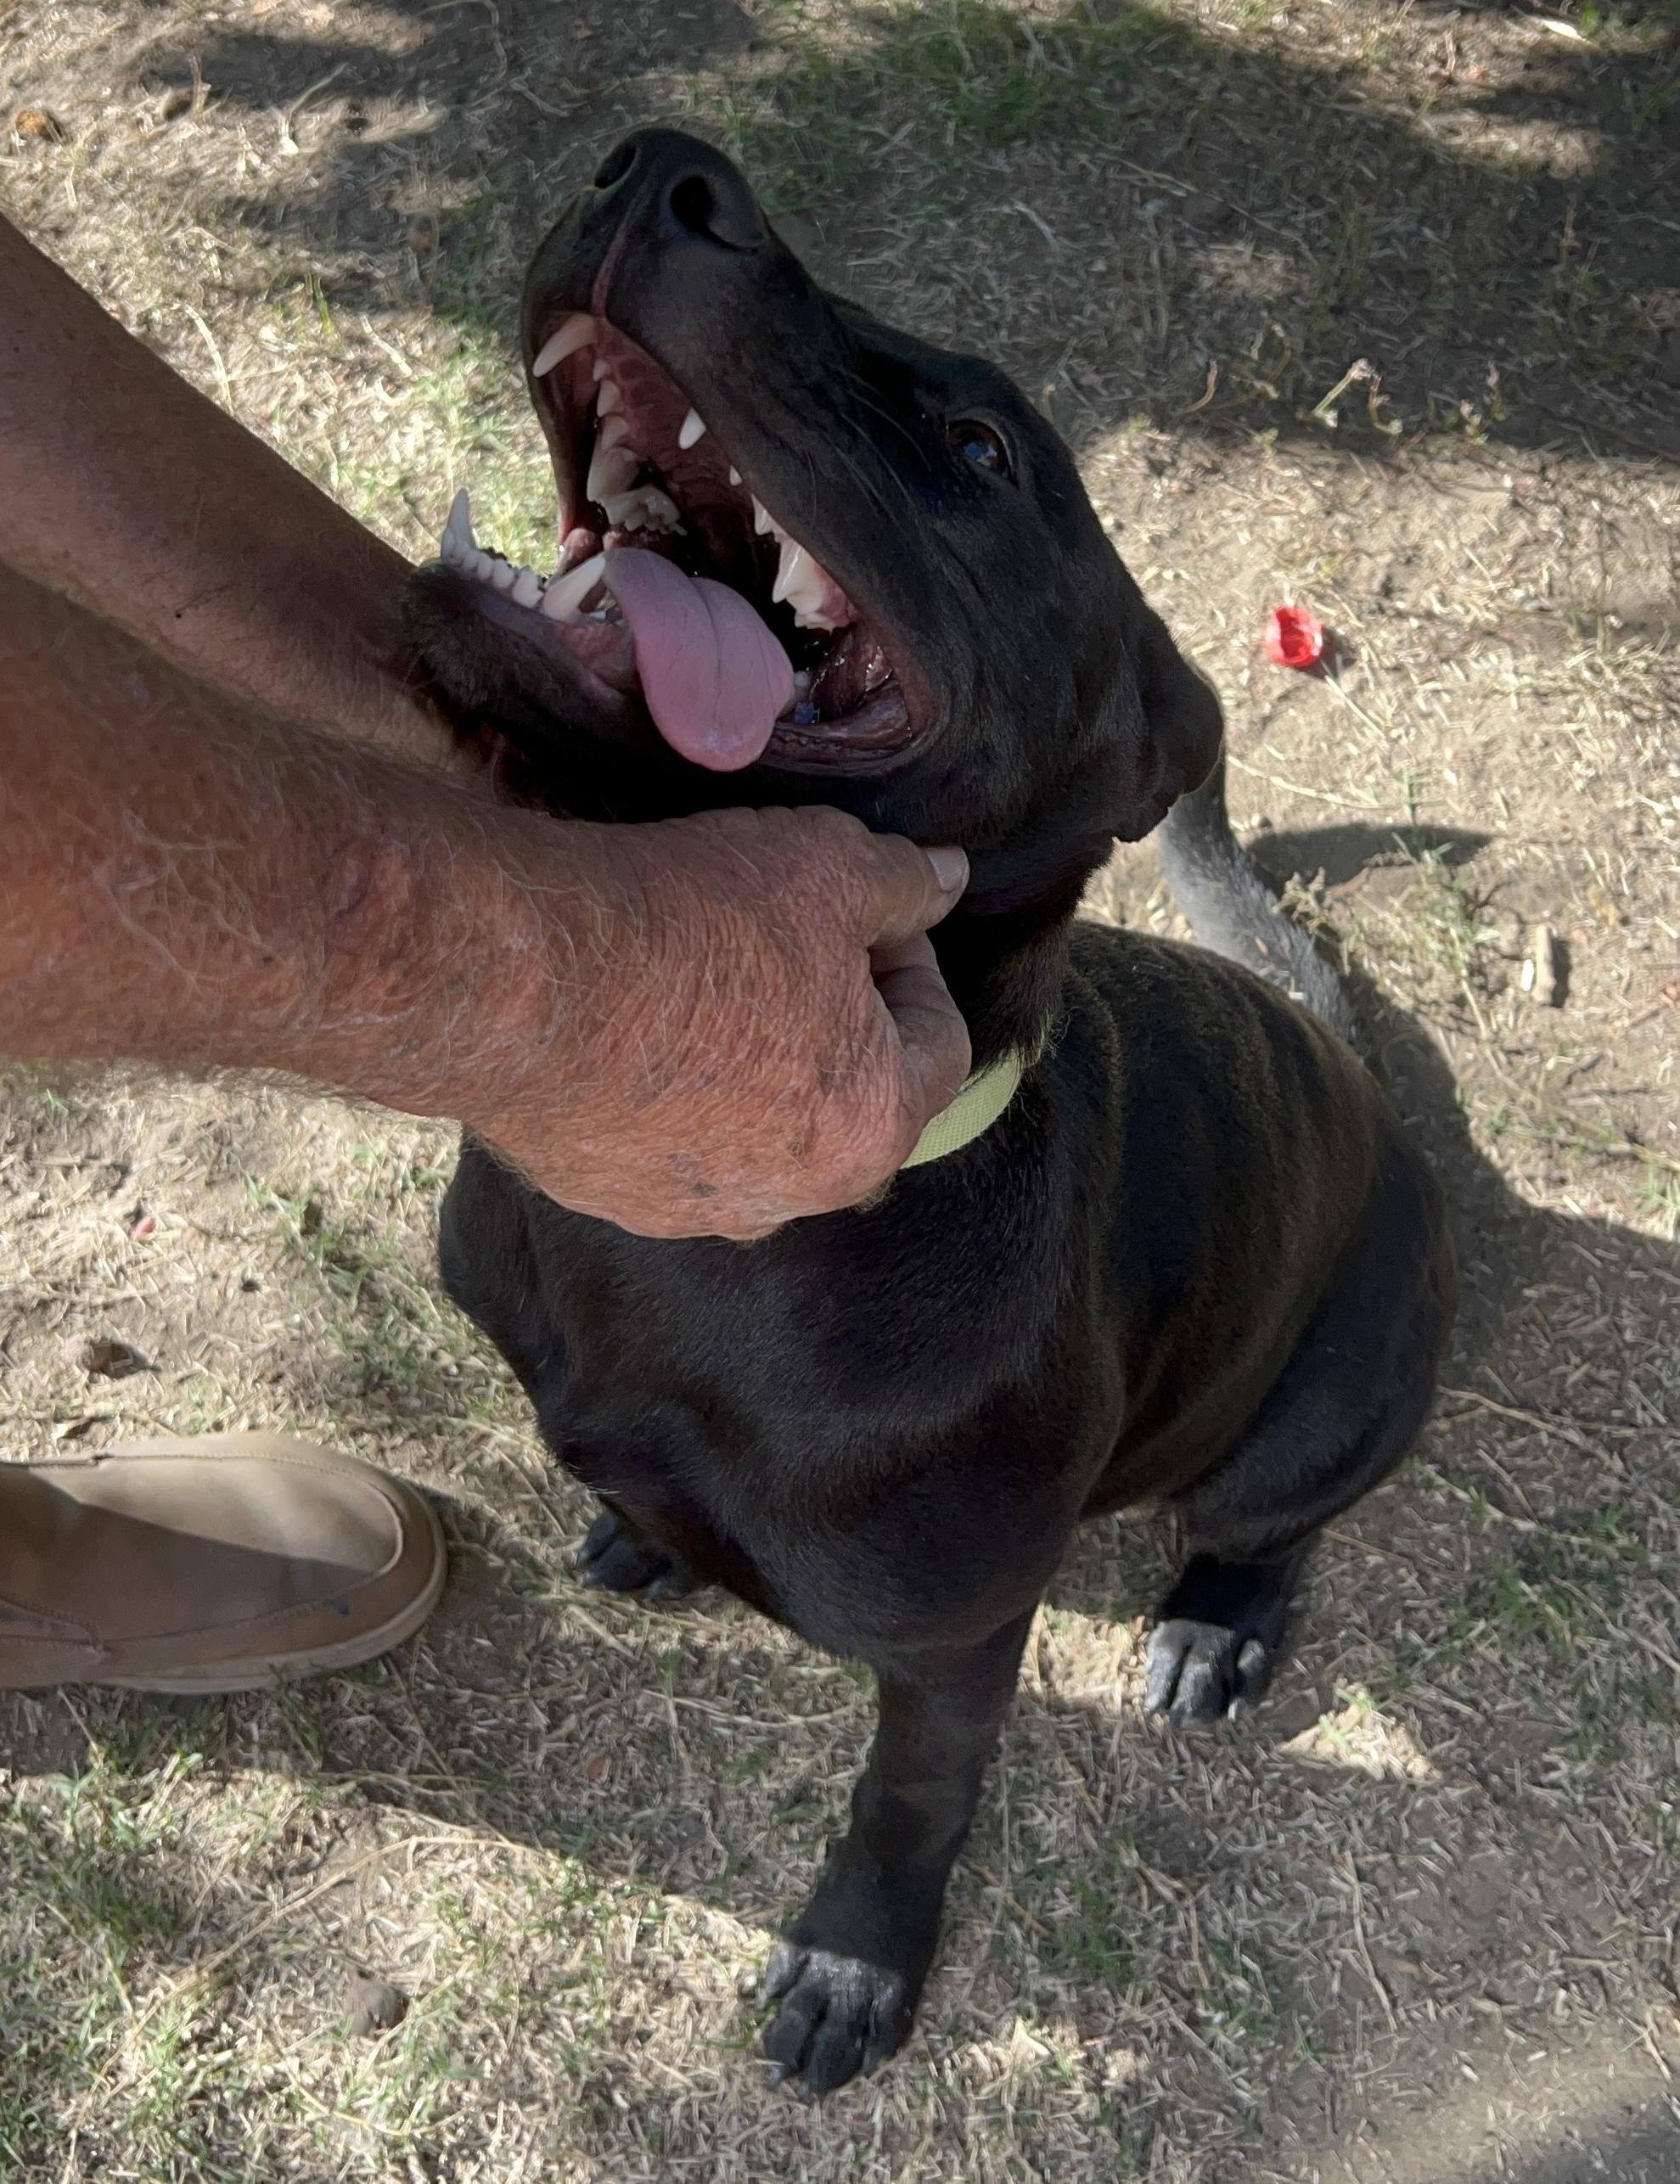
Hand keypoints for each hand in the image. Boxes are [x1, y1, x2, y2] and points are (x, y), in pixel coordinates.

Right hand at [467, 805, 970, 1238]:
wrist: (515, 982)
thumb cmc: (687, 926)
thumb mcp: (824, 866)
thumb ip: (904, 881)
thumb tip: (950, 878)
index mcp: (872, 1131)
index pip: (940, 1043)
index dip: (912, 962)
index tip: (860, 913)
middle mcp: (793, 1196)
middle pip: (851, 1093)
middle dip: (836, 1014)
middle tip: (784, 936)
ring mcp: (694, 1207)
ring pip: (760, 1123)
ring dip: (754, 1054)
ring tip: (703, 972)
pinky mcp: (610, 1196)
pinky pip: (671, 1137)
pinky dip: (672, 1086)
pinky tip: (636, 1015)